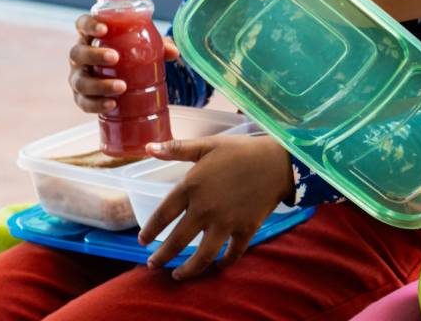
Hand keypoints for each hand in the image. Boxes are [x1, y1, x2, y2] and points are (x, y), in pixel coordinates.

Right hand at [68, 14, 179, 113]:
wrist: (122, 80)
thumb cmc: (129, 55)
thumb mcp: (143, 46)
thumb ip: (158, 45)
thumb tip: (174, 52)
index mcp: (91, 37)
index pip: (82, 24)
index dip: (89, 25)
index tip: (104, 29)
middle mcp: (80, 56)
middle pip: (78, 53)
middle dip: (95, 55)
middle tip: (115, 58)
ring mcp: (78, 77)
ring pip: (80, 81)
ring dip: (99, 84)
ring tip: (121, 87)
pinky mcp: (80, 97)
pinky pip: (83, 102)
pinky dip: (96, 104)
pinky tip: (111, 104)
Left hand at [137, 135, 295, 279]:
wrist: (278, 161)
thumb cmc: (241, 151)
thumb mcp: (207, 145)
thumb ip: (176, 148)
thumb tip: (147, 146)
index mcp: (191, 187)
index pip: (161, 215)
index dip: (150, 231)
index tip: (142, 241)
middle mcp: (204, 209)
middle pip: (177, 241)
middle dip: (161, 257)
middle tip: (152, 265)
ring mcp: (225, 223)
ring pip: (202, 256)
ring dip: (188, 270)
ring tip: (178, 276)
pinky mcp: (245, 230)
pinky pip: (232, 253)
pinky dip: (225, 263)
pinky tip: (218, 266)